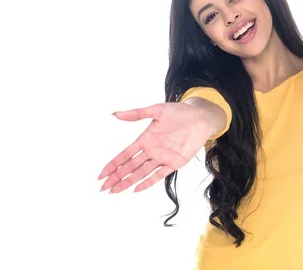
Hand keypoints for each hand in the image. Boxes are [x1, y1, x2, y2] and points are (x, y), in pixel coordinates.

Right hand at [98, 102, 213, 192]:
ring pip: (141, 173)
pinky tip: (136, 189)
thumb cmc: (179, 112)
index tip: (101, 175)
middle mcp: (151, 150)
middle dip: (116, 177)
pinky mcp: (174, 163)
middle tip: (103, 188)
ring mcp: (162, 158)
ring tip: (114, 191)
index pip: (125, 155)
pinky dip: (147, 182)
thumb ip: (136, 114)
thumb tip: (115, 114)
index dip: (113, 165)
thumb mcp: (157, 110)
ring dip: (128, 182)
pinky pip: (159, 175)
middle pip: (130, 167)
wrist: (201, 118)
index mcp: (145, 139)